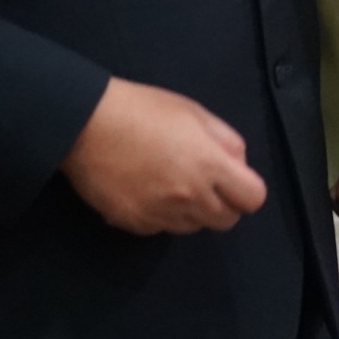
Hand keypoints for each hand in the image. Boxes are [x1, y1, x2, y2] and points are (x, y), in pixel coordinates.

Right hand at [62, 77, 268, 235]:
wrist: (85, 124)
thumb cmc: (143, 110)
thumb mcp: (194, 112)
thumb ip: (225, 140)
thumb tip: (239, 164)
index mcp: (210, 165)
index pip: (252, 199)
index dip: (246, 191)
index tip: (234, 181)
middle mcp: (191, 197)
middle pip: (226, 221)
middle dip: (223, 204)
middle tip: (204, 183)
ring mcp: (161, 214)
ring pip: (194, 227)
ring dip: (192, 211)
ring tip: (171, 184)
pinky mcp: (134, 224)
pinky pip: (160, 228)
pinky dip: (160, 215)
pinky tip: (146, 191)